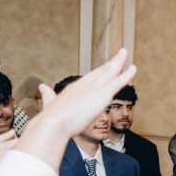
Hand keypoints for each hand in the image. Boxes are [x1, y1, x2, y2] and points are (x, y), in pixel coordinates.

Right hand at [19, 49, 136, 170]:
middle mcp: (84, 85)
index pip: (89, 78)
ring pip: (109, 72)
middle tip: (118, 54)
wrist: (53, 123)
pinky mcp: (102, 94)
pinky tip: (133, 68)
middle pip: (100, 72)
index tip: (105, 66)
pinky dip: (127, 75)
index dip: (98, 72)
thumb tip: (41, 86)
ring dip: (119, 62)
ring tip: (125, 52)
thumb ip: (48, 95)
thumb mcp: (50, 104)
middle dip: (110, 63)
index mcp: (73, 89)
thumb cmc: (51, 119)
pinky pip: (118, 82)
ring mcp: (93, 88)